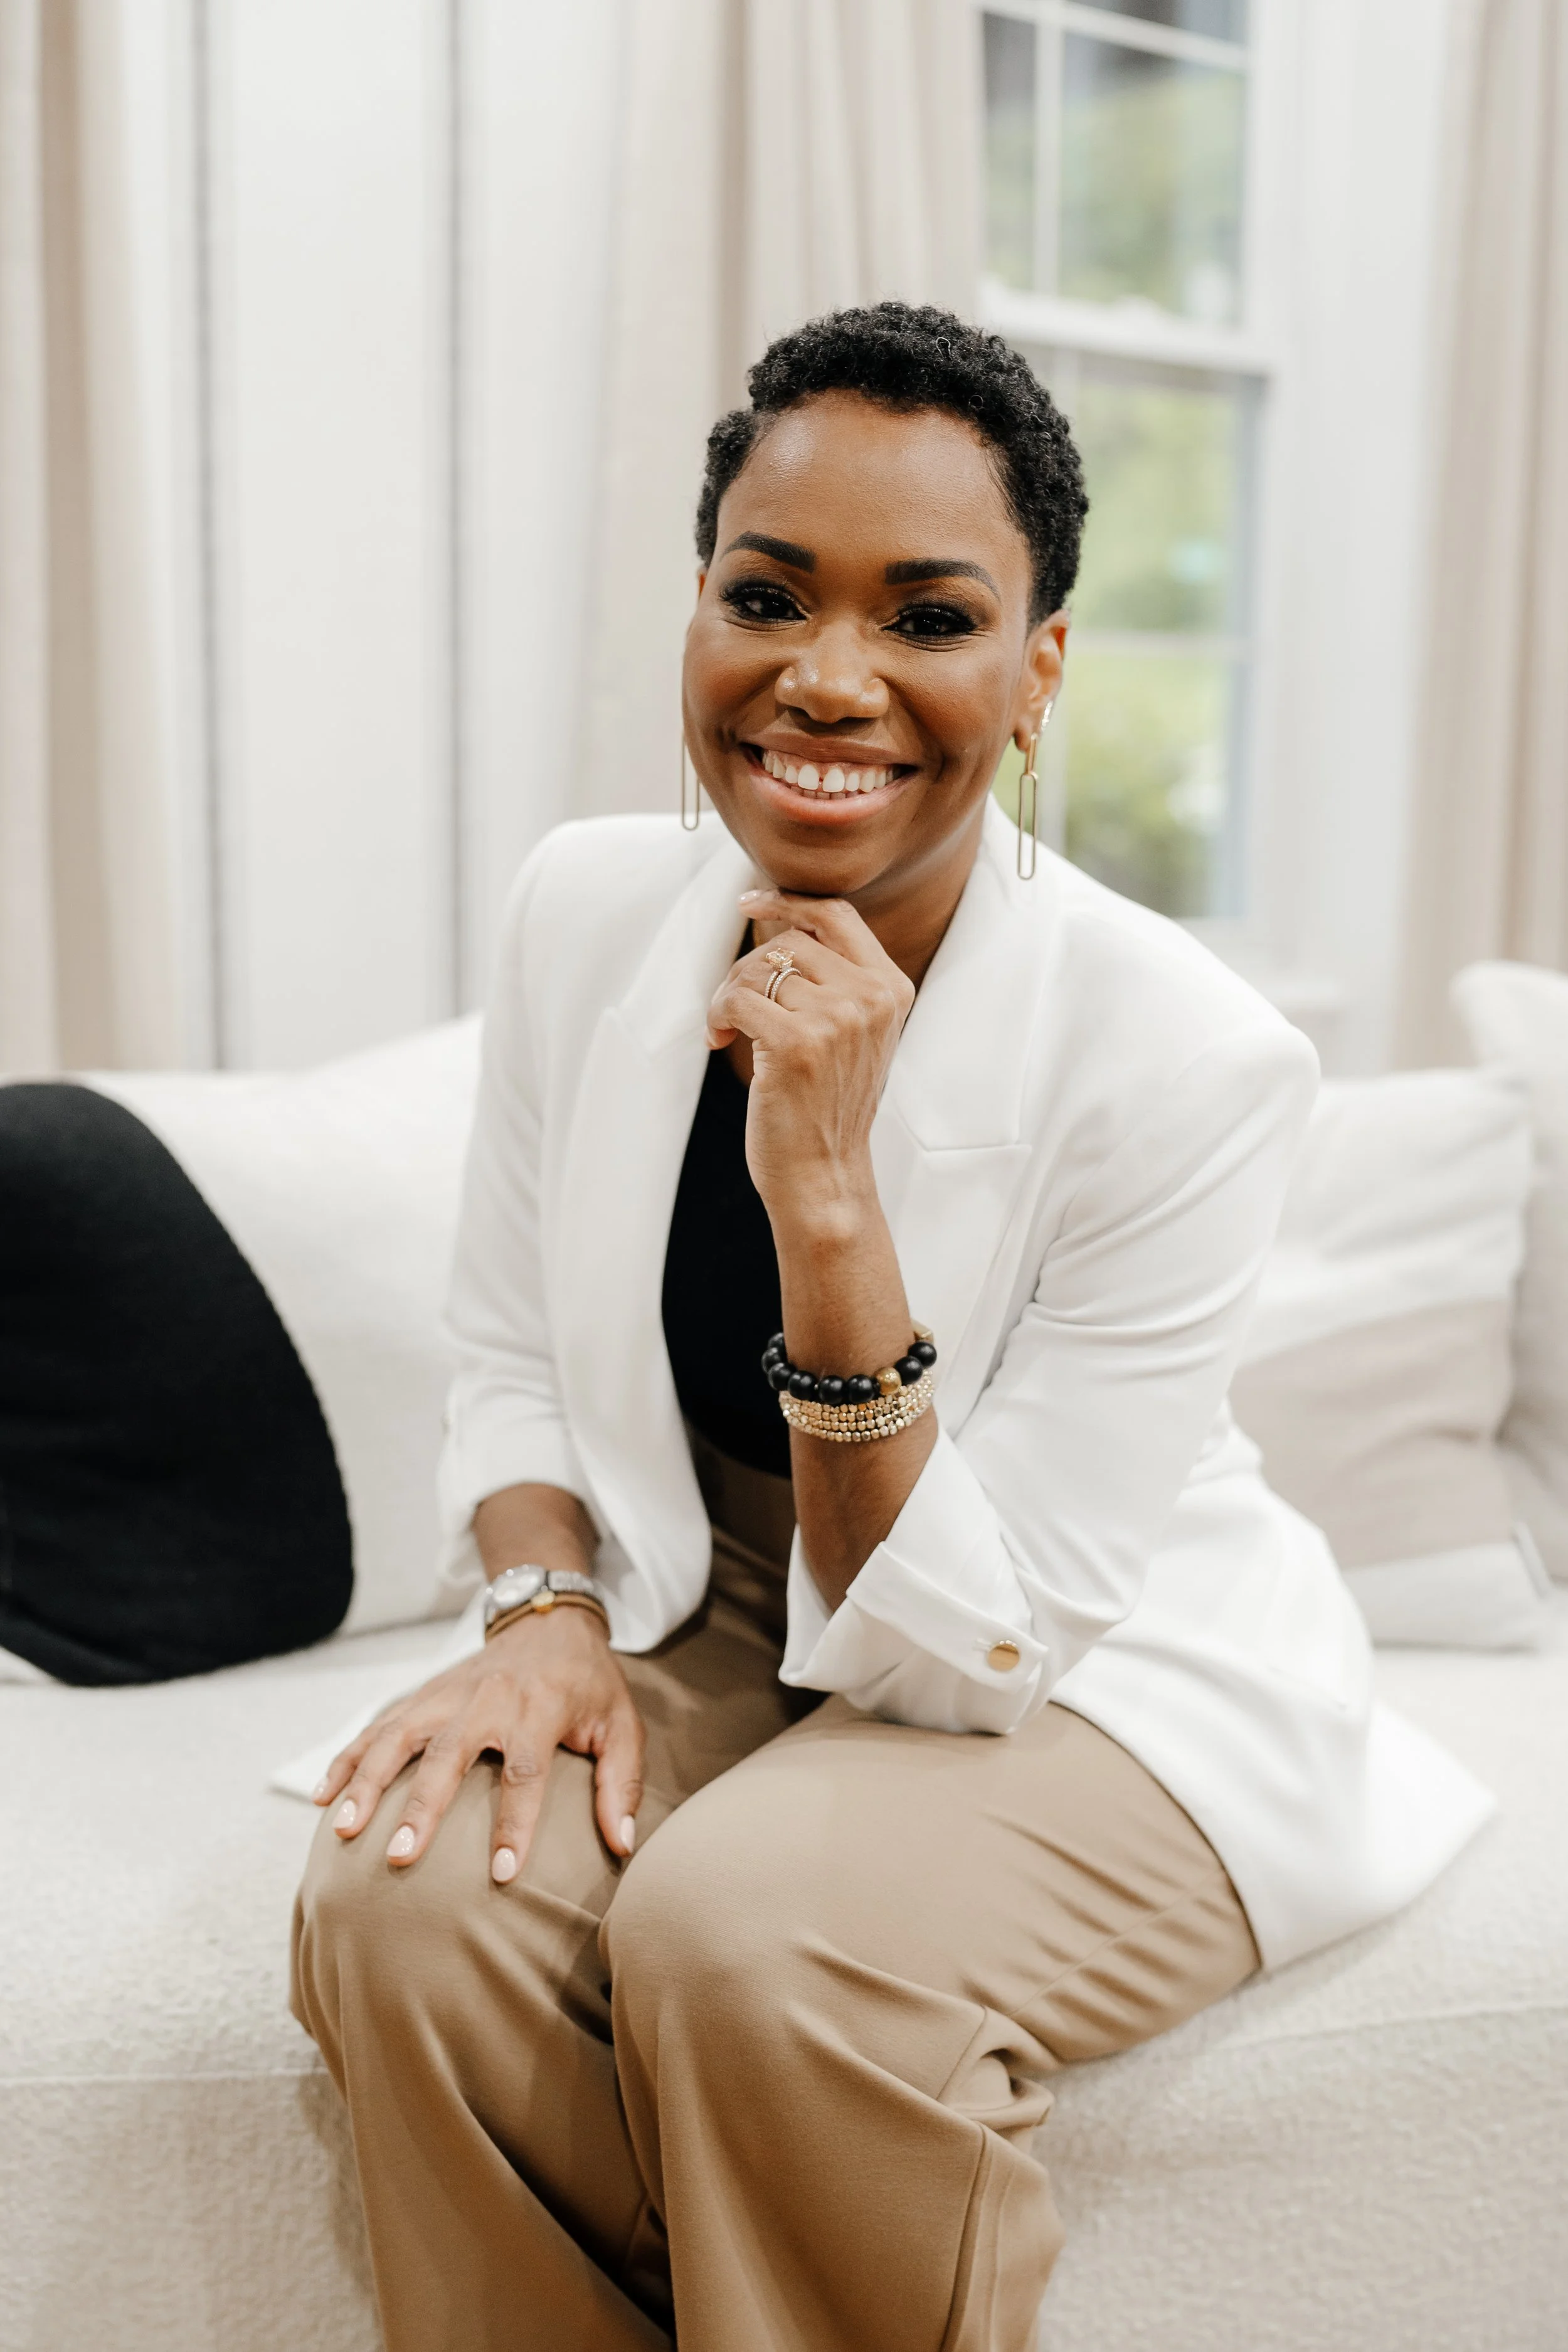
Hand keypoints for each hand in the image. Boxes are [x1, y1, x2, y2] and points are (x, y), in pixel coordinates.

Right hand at [312, 1604, 643, 1882]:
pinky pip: (377, 1725)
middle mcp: (486, 1699)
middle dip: (422, 1807)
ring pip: (397, 1736)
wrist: (549, 1618)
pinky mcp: (422, 1694)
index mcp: (538, 1708)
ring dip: (368, 1781)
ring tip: (345, 1829)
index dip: (515, 1823)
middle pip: (448, 1755)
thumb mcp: (622, 1725)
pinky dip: (347, 1757)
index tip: (503, 1873)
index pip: (525, 1771)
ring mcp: (446, 1694)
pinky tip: (323, 1795)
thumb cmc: (589, 1684)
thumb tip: (621, 1845)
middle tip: (399, 1856)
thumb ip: (621, 1783)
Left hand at [706, 890, 914, 1229]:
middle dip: (748, 967)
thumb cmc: (827, 1106)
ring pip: (759, 968)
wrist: (825, 1175)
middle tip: (735, 1006)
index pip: (836, 914)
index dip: (787, 901)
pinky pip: (736, 997)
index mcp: (890, 989)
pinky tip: (720, 1039)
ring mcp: (837, 1019)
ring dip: (729, 994)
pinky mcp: (797, 1044)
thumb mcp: (852, 1034)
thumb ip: (836, 979)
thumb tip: (778, 919)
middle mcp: (870, 998)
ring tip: (728, 1028)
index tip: (750, 902)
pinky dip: (717, 1014)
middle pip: (789, 940)